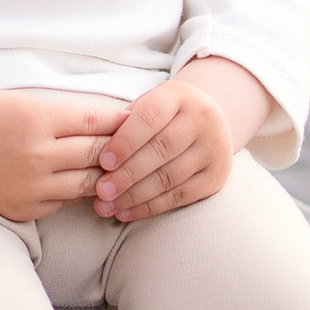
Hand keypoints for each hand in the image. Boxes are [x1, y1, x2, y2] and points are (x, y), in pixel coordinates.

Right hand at [0, 85, 127, 221]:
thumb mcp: (23, 101)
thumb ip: (66, 113)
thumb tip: (114, 121)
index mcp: (35, 118)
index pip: (95, 121)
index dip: (120, 121)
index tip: (136, 120)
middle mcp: (34, 155)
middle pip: (97, 153)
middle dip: (120, 149)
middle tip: (136, 145)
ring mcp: (28, 186)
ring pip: (87, 183)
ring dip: (103, 175)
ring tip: (115, 167)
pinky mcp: (21, 209)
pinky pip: (62, 203)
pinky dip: (72, 192)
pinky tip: (77, 182)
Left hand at [92, 58, 271, 222]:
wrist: (210, 119)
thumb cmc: (163, 114)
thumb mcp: (147, 105)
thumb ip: (123, 123)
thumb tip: (94, 153)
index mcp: (178, 96)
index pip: (150, 118)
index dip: (125, 141)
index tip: (102, 162)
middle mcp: (201, 120)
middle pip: (162, 150)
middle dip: (127, 174)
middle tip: (101, 191)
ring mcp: (213, 149)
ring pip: (170, 177)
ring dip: (135, 196)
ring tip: (108, 206)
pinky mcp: (215, 177)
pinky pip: (180, 196)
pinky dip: (151, 207)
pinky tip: (127, 212)